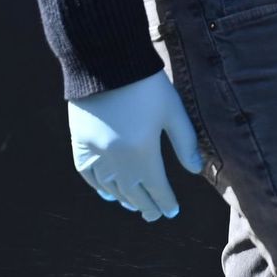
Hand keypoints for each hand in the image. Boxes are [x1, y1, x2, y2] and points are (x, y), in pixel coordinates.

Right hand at [66, 69, 204, 220]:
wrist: (106, 61)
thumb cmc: (147, 84)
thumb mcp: (172, 110)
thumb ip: (185, 142)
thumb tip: (196, 170)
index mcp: (143, 152)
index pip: (156, 187)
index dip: (165, 201)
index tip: (172, 212)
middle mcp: (117, 160)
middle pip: (134, 191)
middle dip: (146, 205)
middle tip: (154, 215)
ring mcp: (96, 153)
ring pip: (112, 187)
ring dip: (125, 199)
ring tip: (136, 206)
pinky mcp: (80, 144)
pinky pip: (89, 175)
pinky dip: (100, 187)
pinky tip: (108, 194)